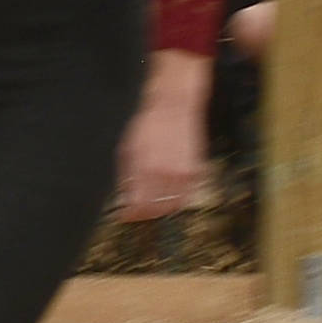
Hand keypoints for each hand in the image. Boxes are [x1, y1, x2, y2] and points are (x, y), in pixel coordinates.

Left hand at [113, 96, 205, 220]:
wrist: (173, 106)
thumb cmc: (148, 126)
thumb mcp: (127, 150)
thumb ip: (126, 177)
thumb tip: (124, 200)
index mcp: (144, 170)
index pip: (139, 205)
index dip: (132, 214)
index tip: (127, 216)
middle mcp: (164, 174)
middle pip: (157, 209)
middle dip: (146, 212)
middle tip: (140, 210)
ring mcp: (183, 173)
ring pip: (174, 205)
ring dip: (164, 207)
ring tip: (155, 201)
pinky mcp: (197, 170)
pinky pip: (189, 194)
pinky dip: (180, 197)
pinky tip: (171, 190)